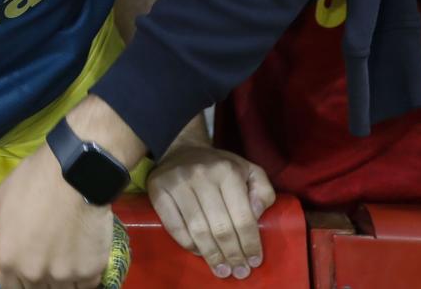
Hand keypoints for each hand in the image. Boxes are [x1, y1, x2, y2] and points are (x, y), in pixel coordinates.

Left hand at [0, 143, 114, 288]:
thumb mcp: (2, 200)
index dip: (18, 277)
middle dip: (40, 278)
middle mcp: (33, 274)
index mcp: (8, 259)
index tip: (26, 270)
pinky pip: (87, 283)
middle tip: (49, 259)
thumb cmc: (35, 180)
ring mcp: (63, 276)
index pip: (9, 287)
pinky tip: (85, 256)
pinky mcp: (90, 271)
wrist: (75, 173)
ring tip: (68, 258)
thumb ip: (3, 231)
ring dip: (63, 278)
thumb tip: (7, 242)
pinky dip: (85, 274)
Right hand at [147, 141, 274, 279]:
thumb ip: (263, 191)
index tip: (253, 261)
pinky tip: (199, 253)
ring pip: (197, 230)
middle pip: (220, 227)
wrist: (181, 149)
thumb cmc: (219, 166)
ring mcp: (177, 183)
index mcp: (227, 171)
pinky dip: (188, 244)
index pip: (242, 216)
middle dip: (232, 254)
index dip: (249, 243)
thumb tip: (257, 214)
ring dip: (212, 255)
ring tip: (221, 269)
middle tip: (238, 271)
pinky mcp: (158, 190)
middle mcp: (202, 175)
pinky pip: (174, 227)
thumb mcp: (248, 170)